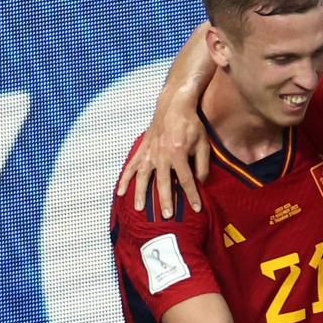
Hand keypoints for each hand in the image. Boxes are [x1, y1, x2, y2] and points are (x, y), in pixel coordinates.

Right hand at [115, 97, 209, 217]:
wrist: (174, 106)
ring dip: (141, 194)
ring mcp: (150, 153)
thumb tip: (200, 182)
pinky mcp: (142, 150)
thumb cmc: (191, 124)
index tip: (196, 208)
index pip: (186, 180)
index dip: (192, 195)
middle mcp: (162, 156)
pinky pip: (131, 166)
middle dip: (166, 201)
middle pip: (163, 183)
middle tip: (167, 216)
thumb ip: (202, 164)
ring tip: (140, 209)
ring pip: (143, 177)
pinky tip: (120, 191)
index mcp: (179, 154)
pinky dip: (125, 179)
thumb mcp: (203, 144)